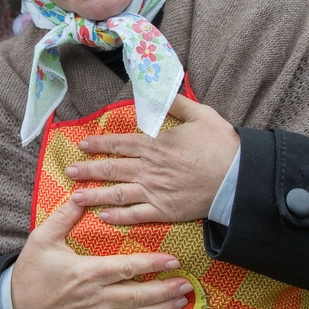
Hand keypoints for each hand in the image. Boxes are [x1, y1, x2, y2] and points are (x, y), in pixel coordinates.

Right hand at [10, 199, 192, 308]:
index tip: (173, 260)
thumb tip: (81, 194)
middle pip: (138, 296)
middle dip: (165, 290)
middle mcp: (94, 297)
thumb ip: (64, 217)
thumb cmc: (31, 270)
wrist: (17, 307)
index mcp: (86, 272)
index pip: (126, 268)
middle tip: (186, 284)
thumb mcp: (42, 238)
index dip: (152, 264)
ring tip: (181, 302)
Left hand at [65, 95, 238, 224]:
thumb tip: (159, 92)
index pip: (119, 143)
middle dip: (88, 170)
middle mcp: (149, 168)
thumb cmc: (222, 145)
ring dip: (94, 195)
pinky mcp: (165, 211)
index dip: (99, 144)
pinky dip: (118, 217)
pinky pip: (136, 215)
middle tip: (69, 171)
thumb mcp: (201, 115)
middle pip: (112, 168)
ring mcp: (155, 191)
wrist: (239, 178)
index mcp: (156, 145)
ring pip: (117, 193)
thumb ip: (176, 104)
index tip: (82, 145)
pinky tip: (103, 217)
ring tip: (75, 197)